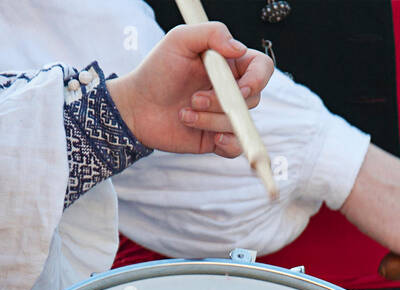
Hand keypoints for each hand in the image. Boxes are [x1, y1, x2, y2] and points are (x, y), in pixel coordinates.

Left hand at [107, 23, 272, 156]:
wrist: (137, 107)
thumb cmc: (157, 71)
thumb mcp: (179, 40)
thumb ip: (211, 33)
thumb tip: (239, 48)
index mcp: (229, 64)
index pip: (262, 68)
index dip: (258, 79)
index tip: (239, 88)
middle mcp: (232, 90)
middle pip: (252, 99)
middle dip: (222, 102)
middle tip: (194, 99)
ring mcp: (226, 115)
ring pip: (241, 124)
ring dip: (212, 120)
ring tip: (185, 114)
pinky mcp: (217, 138)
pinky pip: (236, 146)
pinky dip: (226, 143)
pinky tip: (209, 137)